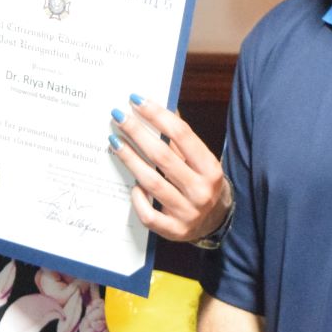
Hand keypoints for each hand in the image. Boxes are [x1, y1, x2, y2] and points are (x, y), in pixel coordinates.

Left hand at [108, 95, 229, 242]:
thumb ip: (180, 137)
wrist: (216, 220)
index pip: (182, 135)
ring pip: (152, 183)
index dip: (157, 115)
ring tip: (114, 141)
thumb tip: (157, 105)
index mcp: (211, 169)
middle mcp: (201, 191)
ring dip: (130, 159)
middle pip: (162, 156)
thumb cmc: (202, 182)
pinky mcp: (174, 231)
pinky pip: (149, 214)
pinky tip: (132, 185)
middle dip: (137, 133)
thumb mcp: (200, 159)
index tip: (136, 100)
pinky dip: (138, 199)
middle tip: (118, 116)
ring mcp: (187, 213)